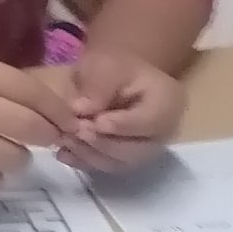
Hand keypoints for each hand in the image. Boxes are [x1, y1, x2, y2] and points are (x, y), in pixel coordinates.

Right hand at [0, 52, 81, 194]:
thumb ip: (8, 86)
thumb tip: (58, 116)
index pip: (32, 92)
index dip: (59, 111)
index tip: (70, 123)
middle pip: (28, 126)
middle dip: (48, 137)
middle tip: (47, 141)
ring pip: (12, 158)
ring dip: (21, 161)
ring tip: (9, 154)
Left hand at [47, 47, 185, 171]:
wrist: (114, 78)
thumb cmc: (114, 66)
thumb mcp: (106, 64)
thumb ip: (99, 85)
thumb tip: (82, 109)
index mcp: (168, 103)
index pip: (150, 121)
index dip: (123, 125)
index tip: (96, 121)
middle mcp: (162, 133)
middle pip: (136, 150)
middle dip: (103, 143)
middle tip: (76, 132)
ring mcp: (145, 150)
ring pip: (120, 163)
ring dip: (90, 155)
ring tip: (65, 140)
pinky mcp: (126, 160)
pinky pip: (107, 168)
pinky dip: (85, 163)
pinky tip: (64, 153)